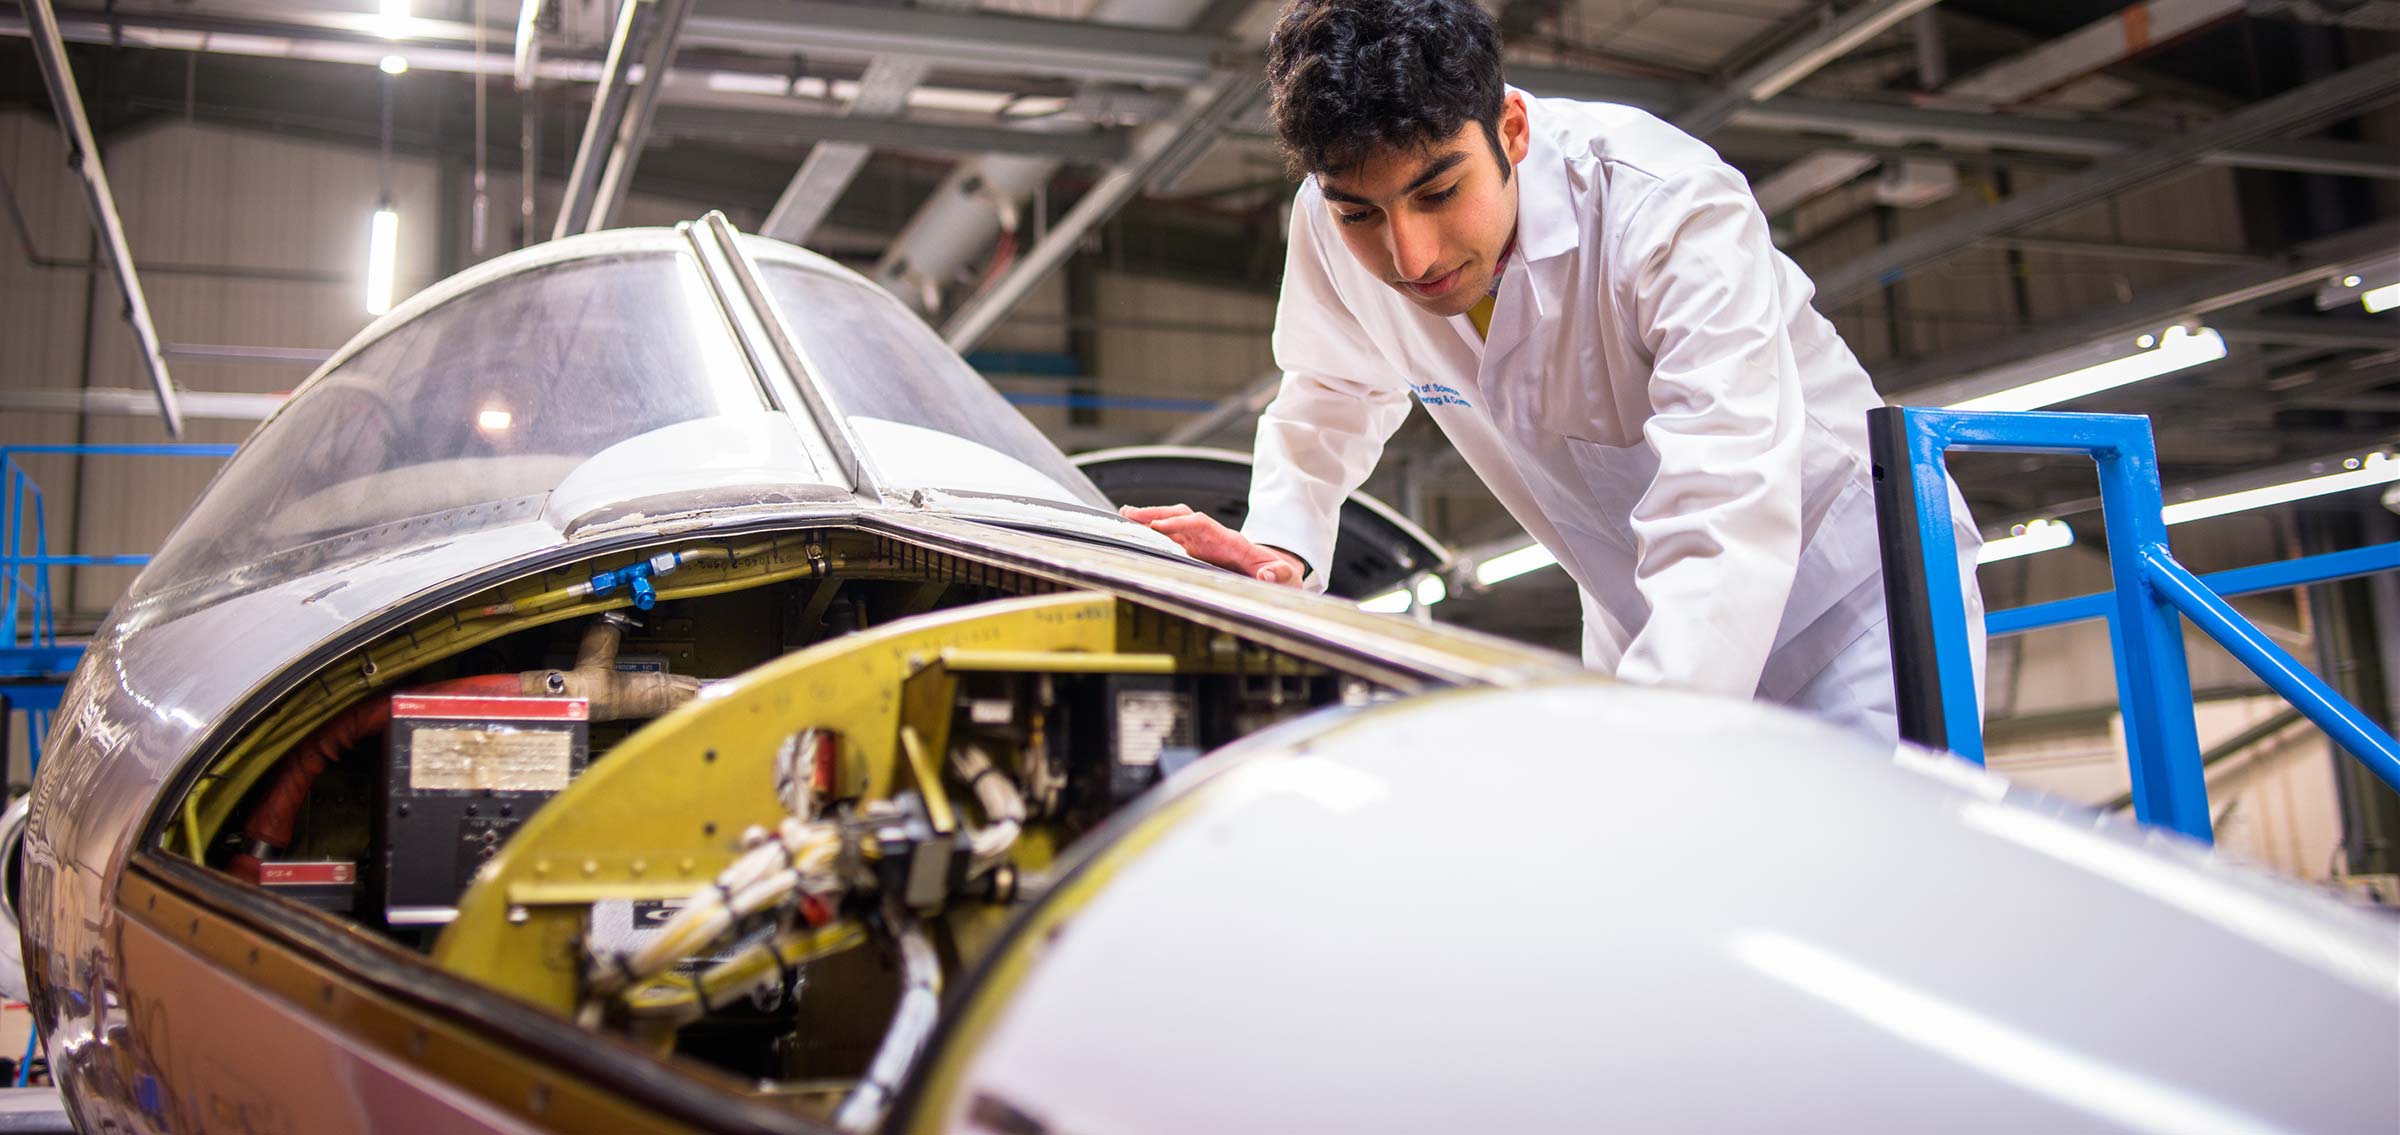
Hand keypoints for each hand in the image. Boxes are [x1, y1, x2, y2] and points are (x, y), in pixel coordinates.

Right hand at [1119, 504, 1305, 585]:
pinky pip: (1173, 539)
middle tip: (1131, 515)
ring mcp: (1204, 544)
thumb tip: (1267, 575)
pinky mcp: (1197, 553)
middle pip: (1183, 516)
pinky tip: (1137, 532)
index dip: (1181, 525)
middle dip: (1157, 513)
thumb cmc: (1280, 576)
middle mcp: (1214, 538)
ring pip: (1174, 524)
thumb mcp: (1287, 578)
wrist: (1277, 575)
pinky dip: (1154, 533)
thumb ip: (1280, 576)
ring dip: (1151, 519)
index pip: (1202, 525)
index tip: (1160, 527)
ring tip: (1127, 517)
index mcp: (1232, 542)